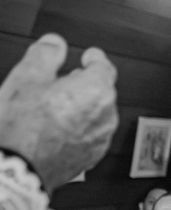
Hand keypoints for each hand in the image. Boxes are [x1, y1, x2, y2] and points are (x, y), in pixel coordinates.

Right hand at [0, 34, 117, 191]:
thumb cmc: (25, 125)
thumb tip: (55, 43)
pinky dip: (80, 126)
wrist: (23, 166)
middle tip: (65, 81)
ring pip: (97, 114)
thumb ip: (45, 54)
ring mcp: (102, 138)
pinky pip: (91, 133)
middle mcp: (107, 115)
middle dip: (85, 84)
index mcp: (97, 91)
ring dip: (82, 106)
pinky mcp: (93, 155)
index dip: (95, 58)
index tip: (90, 56)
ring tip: (56, 106)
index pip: (105, 67)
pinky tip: (58, 127)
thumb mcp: (28, 77)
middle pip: (102, 91)